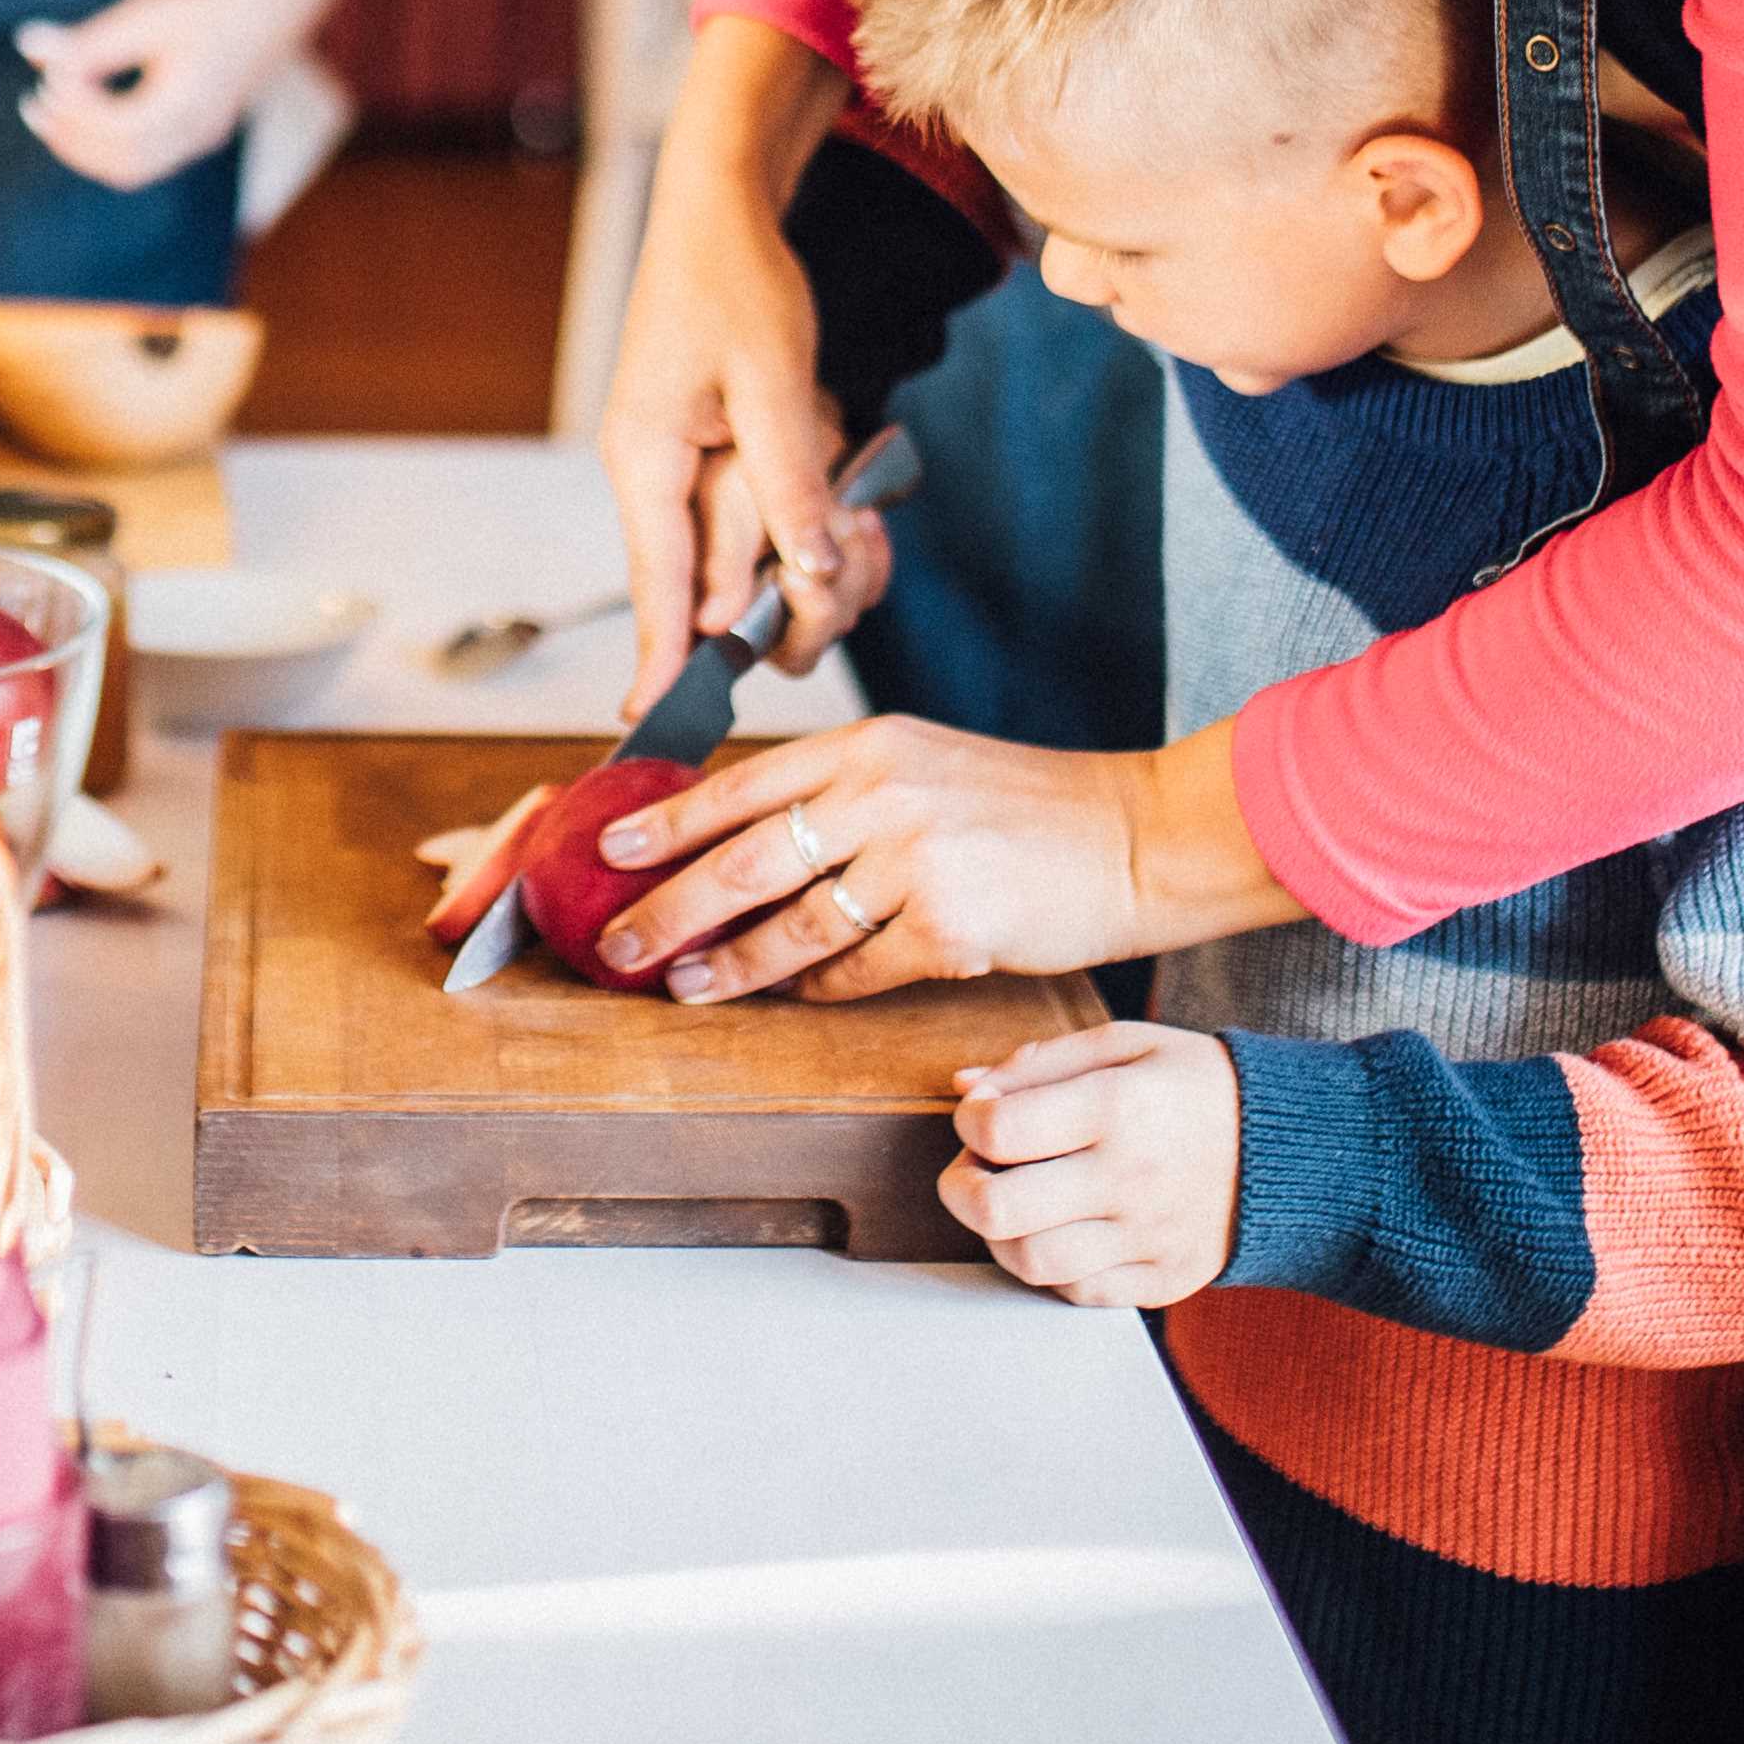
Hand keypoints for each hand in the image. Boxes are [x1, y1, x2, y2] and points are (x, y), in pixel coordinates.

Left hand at [16, 0, 301, 192]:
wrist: (270, 11)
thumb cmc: (205, 8)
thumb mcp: (144, 16)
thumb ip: (88, 41)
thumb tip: (26, 44)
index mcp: (191, 100)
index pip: (122, 127)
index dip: (78, 111)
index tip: (48, 78)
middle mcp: (199, 131)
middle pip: (124, 163)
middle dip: (73, 140)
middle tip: (32, 107)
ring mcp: (201, 141)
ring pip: (132, 170)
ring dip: (85, 150)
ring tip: (49, 115)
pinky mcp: (196, 139)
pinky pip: (143, 162)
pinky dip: (106, 147)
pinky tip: (82, 117)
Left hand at [577, 716, 1154, 1000]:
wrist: (1134, 837)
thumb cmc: (1028, 807)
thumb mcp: (925, 764)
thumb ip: (843, 790)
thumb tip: (744, 836)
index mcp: (869, 746)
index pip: (743, 783)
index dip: (668, 820)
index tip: (608, 848)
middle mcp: (884, 793)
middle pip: (746, 858)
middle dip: (670, 906)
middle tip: (618, 943)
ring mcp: (918, 859)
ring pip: (794, 924)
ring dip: (730, 963)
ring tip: (684, 986)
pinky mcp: (951, 924)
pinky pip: (858, 970)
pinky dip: (818, 989)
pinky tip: (789, 997)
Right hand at [599, 28, 858, 718]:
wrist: (726, 210)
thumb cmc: (733, 280)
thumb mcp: (771, 381)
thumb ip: (786, 484)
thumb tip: (802, 574)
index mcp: (645, 463)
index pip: (658, 587)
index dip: (664, 663)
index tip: (656, 729)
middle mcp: (661, 482)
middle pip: (727, 589)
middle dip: (800, 588)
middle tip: (854, 551)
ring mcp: (699, 478)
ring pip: (765, 563)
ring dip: (824, 545)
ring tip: (861, 500)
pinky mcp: (735, 468)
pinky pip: (785, 525)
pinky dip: (826, 513)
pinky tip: (848, 466)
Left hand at [940, 1026, 1239, 1306]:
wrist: (1295, 1150)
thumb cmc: (1197, 1086)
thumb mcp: (1126, 1045)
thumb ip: (1040, 1063)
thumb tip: (964, 1084)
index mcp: (1117, 1107)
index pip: (998, 1129)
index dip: (969, 1120)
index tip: (983, 1114)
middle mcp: (1130, 1179)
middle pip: (997, 1209)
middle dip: (960, 1188)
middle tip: (975, 1170)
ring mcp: (1148, 1238)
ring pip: (1029, 1262)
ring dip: (1000, 1235)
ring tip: (1015, 1203)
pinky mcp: (1164, 1280)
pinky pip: (1078, 1293)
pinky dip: (1052, 1268)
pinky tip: (1060, 1231)